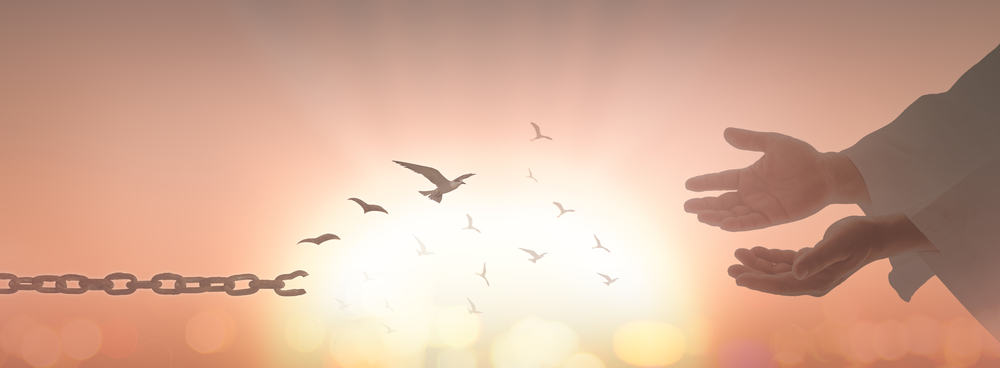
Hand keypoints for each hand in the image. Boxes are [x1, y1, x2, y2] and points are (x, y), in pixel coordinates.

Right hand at [684, 128, 868, 230]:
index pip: (722, 180)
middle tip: (687, 206)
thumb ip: (750, 140)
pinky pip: (751, 222)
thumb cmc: (802, 157)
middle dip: (705, 204)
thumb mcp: (774, 143)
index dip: (705, 183)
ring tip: (700, 217)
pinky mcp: (773, 217)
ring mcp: (761, 206)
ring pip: (733, 214)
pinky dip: (737, 224)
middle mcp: (751, 193)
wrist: (826, 174)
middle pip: (722, 201)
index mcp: (749, 176)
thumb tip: (725, 132)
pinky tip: (723, 224)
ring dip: (717, 216)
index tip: (688, 185)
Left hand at [727, 215, 933, 296]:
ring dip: (758, 263)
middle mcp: (811, 281)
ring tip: (738, 253)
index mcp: (816, 282)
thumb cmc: (859, 238)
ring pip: (777, 271)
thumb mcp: (837, 245)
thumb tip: (795, 273)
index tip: (738, 278)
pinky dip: (769, 257)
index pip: (781, 285)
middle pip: (775, 280)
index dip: (759, 282)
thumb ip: (816, 258)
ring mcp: (810, 272)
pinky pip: (784, 262)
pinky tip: (756, 249)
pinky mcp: (810, 261)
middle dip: (752, 274)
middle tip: (730, 267)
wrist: (875, 234)